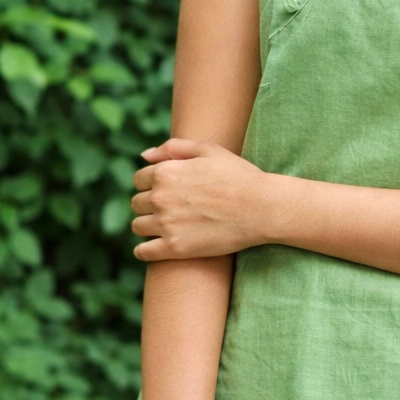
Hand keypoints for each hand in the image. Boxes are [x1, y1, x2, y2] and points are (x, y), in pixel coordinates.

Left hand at [131, 138, 271, 260]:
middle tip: (170, 209)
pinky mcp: (175, 248)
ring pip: (138, 226)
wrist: (262, 208)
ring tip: (168, 227)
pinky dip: (145, 250)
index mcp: (165, 172)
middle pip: (137, 203)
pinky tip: (156, 247)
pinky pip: (143, 251)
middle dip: (150, 205)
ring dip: (148, 226)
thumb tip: (144, 156)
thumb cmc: (240, 176)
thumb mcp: (210, 150)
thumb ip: (174, 147)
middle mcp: (160, 197)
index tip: (167, 191)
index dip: (152, 184)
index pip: (139, 179)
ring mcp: (166, 224)